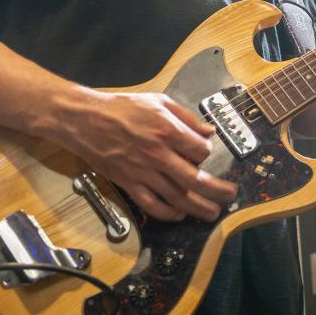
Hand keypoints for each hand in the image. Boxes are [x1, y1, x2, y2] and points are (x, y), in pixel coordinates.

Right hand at [64, 91, 237, 221]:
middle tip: (230, 196)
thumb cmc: (122, 108)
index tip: (205, 153)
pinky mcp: (129, 183)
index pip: (200, 150)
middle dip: (217, 190)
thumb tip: (208, 130)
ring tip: (212, 212)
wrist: (86, 120)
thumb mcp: (159, 101)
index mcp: (167, 130)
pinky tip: (180, 214)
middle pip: (195, 179)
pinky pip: (152, 205)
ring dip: (198, 208)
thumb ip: (187, 117)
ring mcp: (143, 172)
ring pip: (176, 197)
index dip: (207, 153)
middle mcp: (158, 154)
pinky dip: (168, 213)